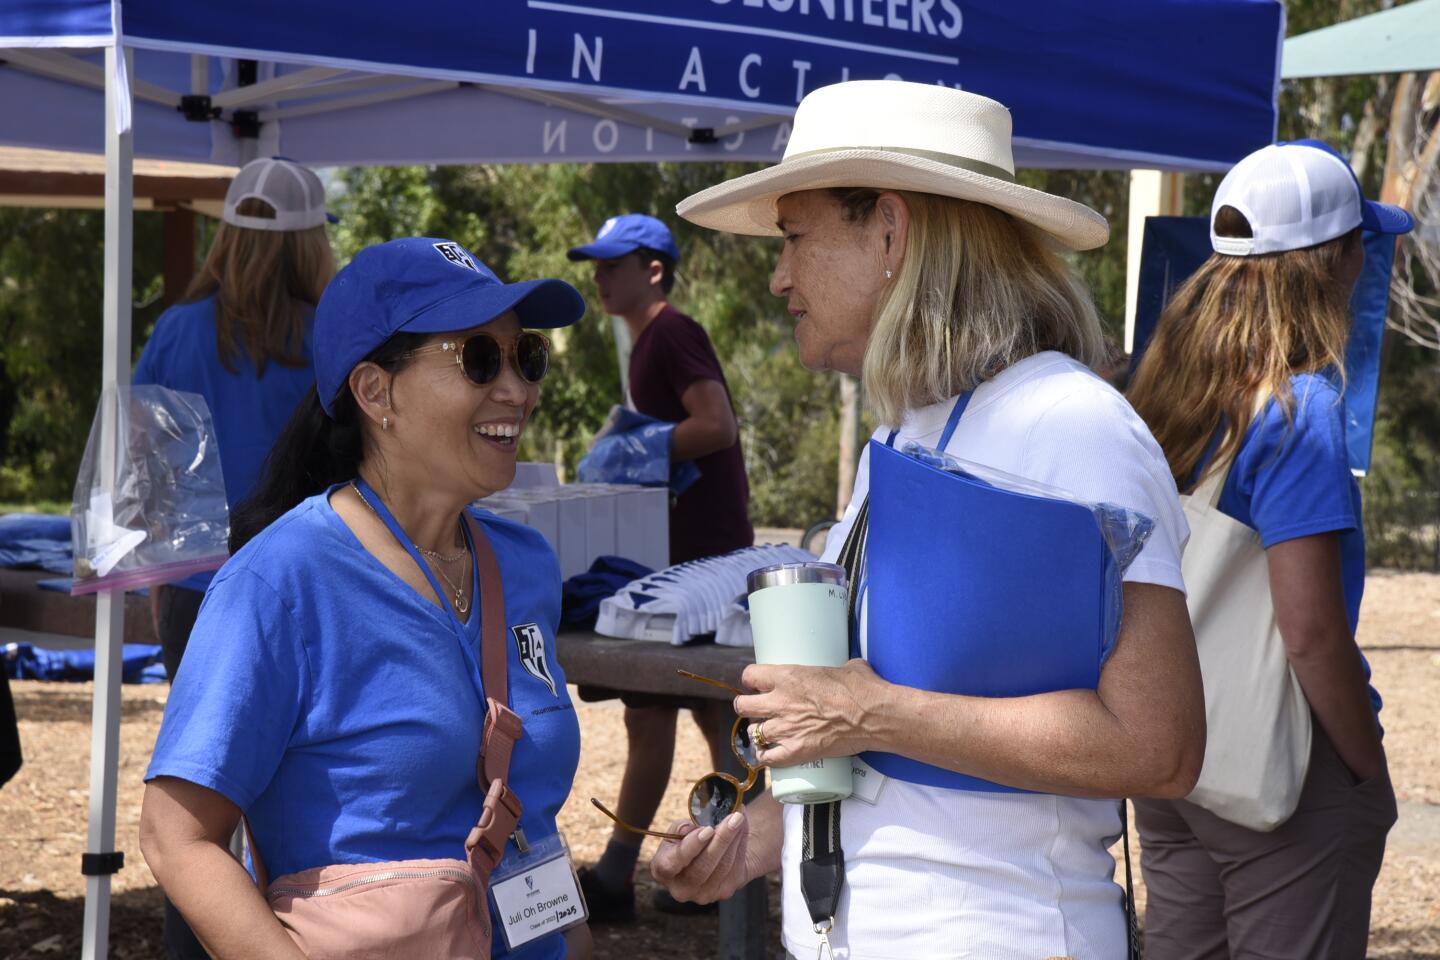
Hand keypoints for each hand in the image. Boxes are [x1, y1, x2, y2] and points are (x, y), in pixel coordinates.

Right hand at [649, 811, 750, 903]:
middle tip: (733, 817)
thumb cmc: (687, 840)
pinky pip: (735, 867)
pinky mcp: (723, 892)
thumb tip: (690, 829)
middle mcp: (681, 889)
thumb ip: (681, 828)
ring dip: (734, 839)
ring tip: (739, 817)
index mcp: (662, 871)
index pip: (672, 863)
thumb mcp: (677, 831)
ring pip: (722, 867)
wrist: (707, 854)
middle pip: (702, 867)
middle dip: (721, 840)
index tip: (707, 830)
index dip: (690, 847)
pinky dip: (740, 845)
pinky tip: (742, 827)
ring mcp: (703, 895)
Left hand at [733, 659, 886, 767]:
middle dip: (747, 707)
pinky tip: (768, 755)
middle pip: (742, 706)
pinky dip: (765, 758)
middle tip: (757, 709)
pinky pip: (767, 759)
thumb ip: (837, 667)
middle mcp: (780, 702)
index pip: (750, 676)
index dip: (751, 680)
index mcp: (787, 676)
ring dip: (758, 733)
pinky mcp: (796, 751)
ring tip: (767, 733)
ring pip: (753, 733)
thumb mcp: (846, 667)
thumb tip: (847, 668)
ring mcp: (786, 729)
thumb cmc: (862, 689)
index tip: (756, 684)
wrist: (874, 716)